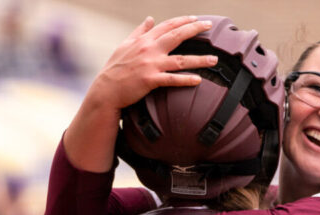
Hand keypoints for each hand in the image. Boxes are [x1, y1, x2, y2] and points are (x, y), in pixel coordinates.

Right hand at [87, 16, 217, 111]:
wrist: (106, 90)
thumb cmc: (115, 68)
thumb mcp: (125, 45)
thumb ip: (139, 32)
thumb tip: (149, 19)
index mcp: (144, 40)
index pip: (167, 26)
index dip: (183, 21)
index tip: (197, 19)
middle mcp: (149, 49)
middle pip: (176, 36)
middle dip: (195, 29)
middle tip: (210, 26)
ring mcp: (150, 65)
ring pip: (180, 60)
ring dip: (199, 59)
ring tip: (214, 59)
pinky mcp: (150, 80)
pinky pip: (172, 79)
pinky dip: (185, 79)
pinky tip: (198, 80)